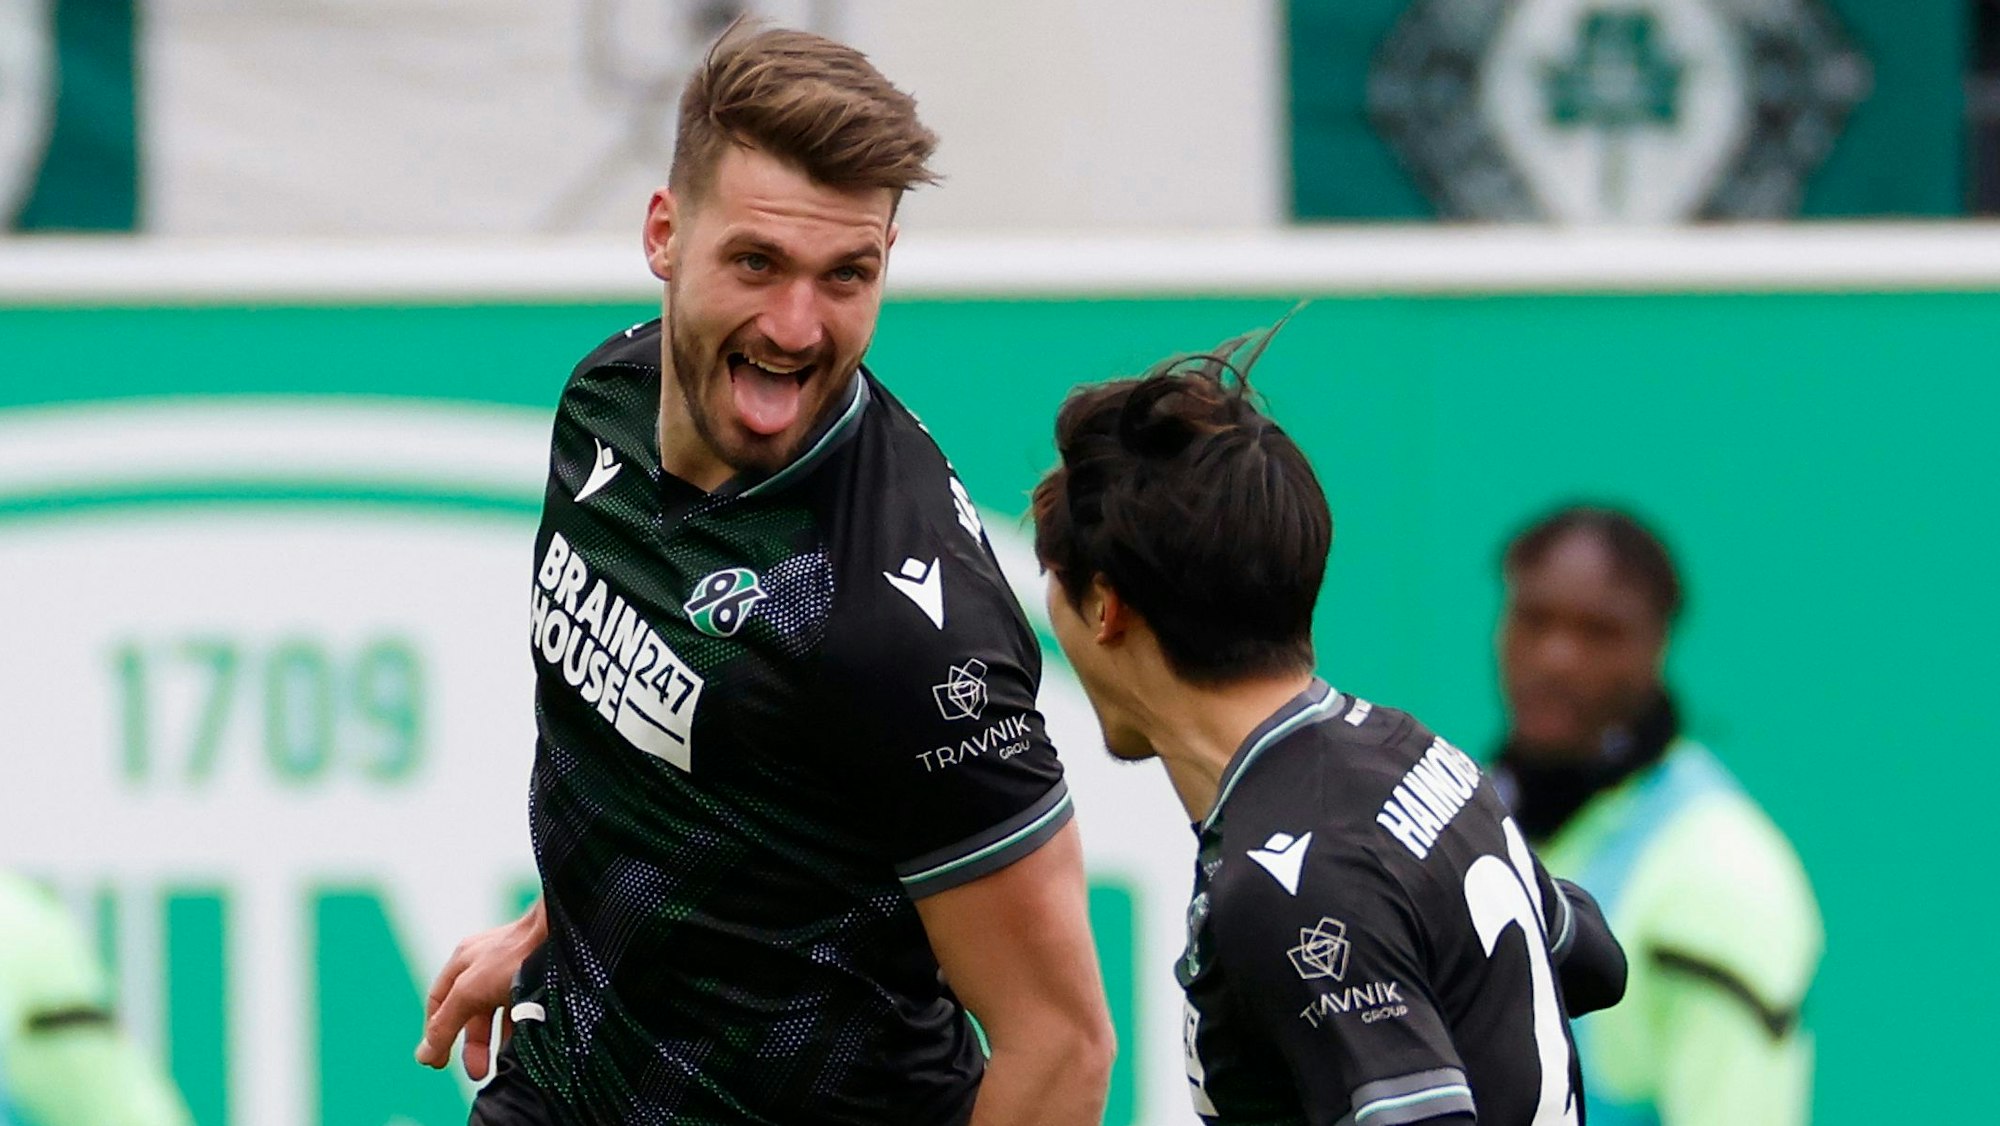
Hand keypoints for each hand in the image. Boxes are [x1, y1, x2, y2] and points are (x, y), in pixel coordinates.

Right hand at [414, 899, 547, 1078]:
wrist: (564, 934)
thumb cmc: (514, 954)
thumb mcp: (469, 991)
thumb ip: (445, 1023)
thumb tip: (423, 1055)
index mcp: (464, 961)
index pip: (440, 1002)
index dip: (436, 1031)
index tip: (437, 1060)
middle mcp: (487, 966)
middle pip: (471, 1012)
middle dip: (472, 1045)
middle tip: (476, 1072)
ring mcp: (514, 972)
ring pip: (499, 1014)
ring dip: (496, 1042)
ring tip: (499, 1067)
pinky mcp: (538, 980)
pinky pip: (524, 1011)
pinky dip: (519, 1030)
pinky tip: (522, 1048)